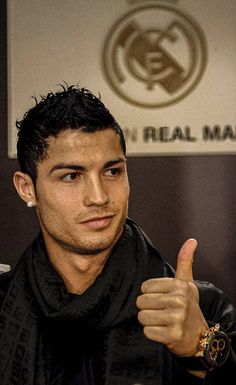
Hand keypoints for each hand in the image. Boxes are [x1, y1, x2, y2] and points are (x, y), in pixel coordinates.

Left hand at [136, 239, 207, 356]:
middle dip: (147, 308)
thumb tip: (192, 240)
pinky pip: (147, 332)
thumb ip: (185, 261)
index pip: (145, 287)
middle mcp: (179, 301)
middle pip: (141, 302)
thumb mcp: (187, 283)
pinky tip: (163, 331)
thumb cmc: (189, 306)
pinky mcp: (172, 336)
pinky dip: (152, 333)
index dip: (150, 294)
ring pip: (142, 316)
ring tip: (161, 321)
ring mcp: (176, 319)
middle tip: (161, 311)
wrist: (200, 336)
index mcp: (179, 286)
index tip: (162, 298)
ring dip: (149, 321)